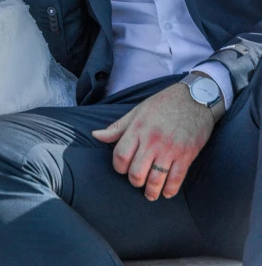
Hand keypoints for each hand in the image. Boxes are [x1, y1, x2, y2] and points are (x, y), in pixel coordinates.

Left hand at [92, 83, 215, 200]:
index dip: (119, 167)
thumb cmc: (163, 104)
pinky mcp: (186, 155)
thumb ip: (117, 127)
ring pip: (155, 180)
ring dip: (151, 191)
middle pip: (136, 173)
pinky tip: (166, 192)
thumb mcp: (137, 111)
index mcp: (138, 128)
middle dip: (135, 181)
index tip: (123, 169)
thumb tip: (96, 135)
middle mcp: (152, 140)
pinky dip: (170, 190)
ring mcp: (170, 149)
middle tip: (137, 181)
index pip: (120, 156)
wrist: (195, 98)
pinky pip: (176, 180)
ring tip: (150, 193)